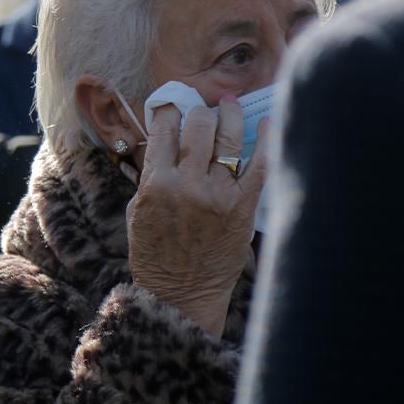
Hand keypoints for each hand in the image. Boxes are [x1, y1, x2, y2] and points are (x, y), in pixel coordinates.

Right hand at [126, 95, 267, 338]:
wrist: (180, 296)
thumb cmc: (155, 255)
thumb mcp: (137, 211)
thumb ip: (151, 175)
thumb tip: (164, 139)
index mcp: (155, 184)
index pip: (164, 128)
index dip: (170, 110)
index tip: (175, 107)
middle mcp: (187, 185)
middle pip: (199, 125)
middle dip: (201, 112)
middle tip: (204, 112)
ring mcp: (218, 195)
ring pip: (228, 137)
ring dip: (230, 116)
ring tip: (230, 107)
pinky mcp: (243, 208)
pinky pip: (260, 164)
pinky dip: (266, 139)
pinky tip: (267, 123)